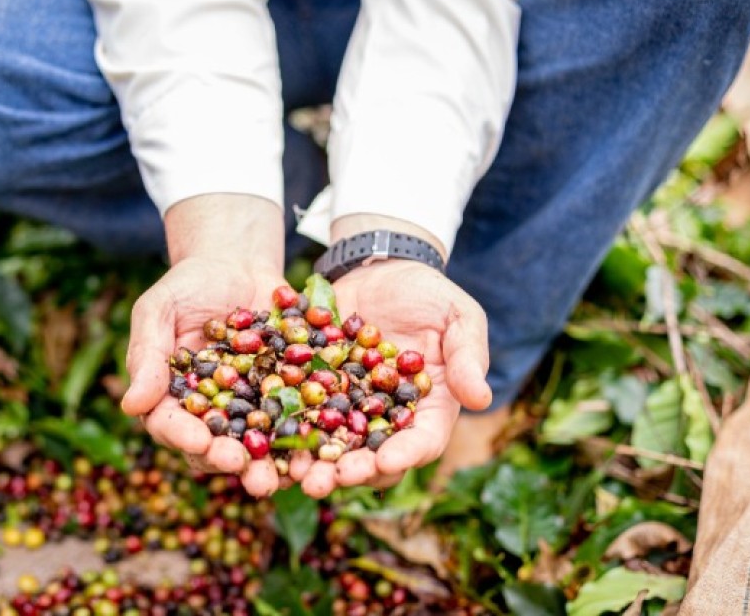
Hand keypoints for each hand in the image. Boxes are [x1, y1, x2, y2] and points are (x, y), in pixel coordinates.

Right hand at [122, 194, 286, 496]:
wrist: (237, 264)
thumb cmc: (187, 285)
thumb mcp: (159, 309)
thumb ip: (147, 355)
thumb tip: (131, 405)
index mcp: (170, 398)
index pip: (170, 425)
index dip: (185, 437)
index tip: (201, 442)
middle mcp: (209, 412)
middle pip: (214, 447)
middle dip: (229, 461)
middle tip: (245, 471)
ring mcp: (248, 408)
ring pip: (255, 444)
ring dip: (268, 464)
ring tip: (281, 477)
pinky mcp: (283, 396)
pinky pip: (294, 420)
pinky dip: (305, 436)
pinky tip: (319, 446)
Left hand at [292, 259, 491, 497]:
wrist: (380, 268)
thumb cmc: (430, 294)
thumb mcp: (458, 317)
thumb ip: (468, 356)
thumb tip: (481, 399)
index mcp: (429, 409)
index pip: (422, 442)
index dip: (405, 455)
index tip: (386, 462)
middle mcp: (388, 419)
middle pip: (373, 457)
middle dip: (351, 472)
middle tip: (329, 480)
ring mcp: (349, 408)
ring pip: (332, 445)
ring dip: (314, 464)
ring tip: (295, 474)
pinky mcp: (316, 390)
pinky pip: (299, 414)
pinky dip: (285, 430)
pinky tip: (267, 439)